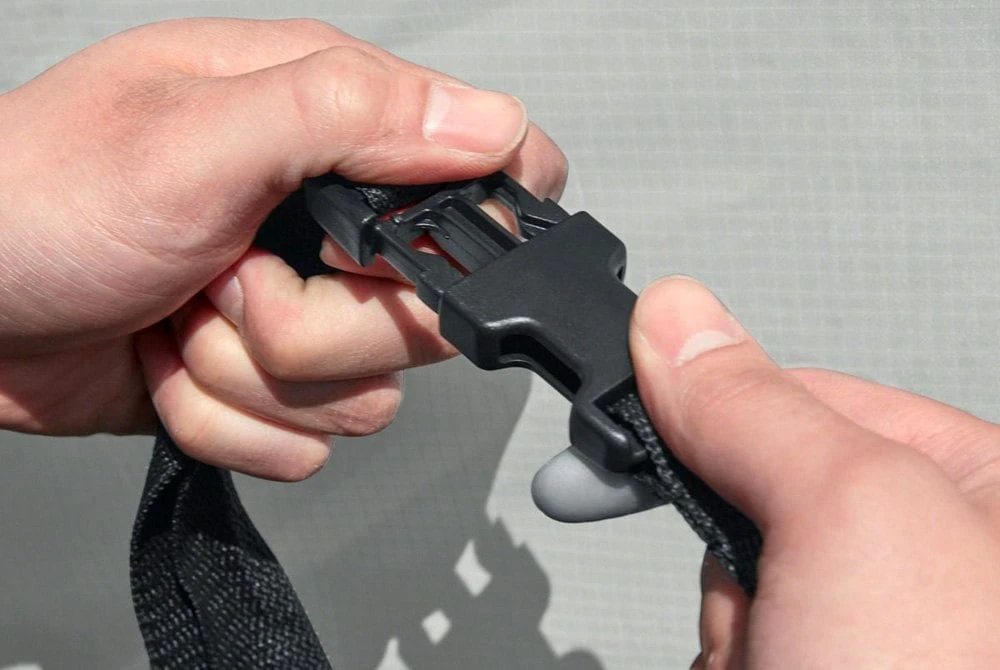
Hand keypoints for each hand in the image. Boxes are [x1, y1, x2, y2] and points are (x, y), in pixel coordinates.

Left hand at [0, 18, 566, 479]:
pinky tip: (169, 362)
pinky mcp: (270, 382)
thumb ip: (350, 115)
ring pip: (364, 397)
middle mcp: (330, 225)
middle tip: (224, 278)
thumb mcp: (194, 137)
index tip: (369, 256)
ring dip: (246, 378)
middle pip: (424, 321)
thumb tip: (492, 123)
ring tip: (180, 315)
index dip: (466, 232)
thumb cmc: (37, 198)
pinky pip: (304, 443)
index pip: (483, 176)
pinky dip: (221, 421)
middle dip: (309, 327)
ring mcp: (304, 310)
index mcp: (332, 130)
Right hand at [630, 277, 999, 667]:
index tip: (636, 401)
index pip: (809, 395)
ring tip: (784, 663)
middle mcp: (929, 553)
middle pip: (758, 492)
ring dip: (734, 624)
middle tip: (761, 590)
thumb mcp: (849, 514)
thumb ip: (758, 407)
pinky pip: (732, 638)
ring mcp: (868, 621)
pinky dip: (730, 661)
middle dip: (736, 545)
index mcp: (980, 484)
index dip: (722, 403)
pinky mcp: (811, 662)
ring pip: (736, 575)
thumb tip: (676, 320)